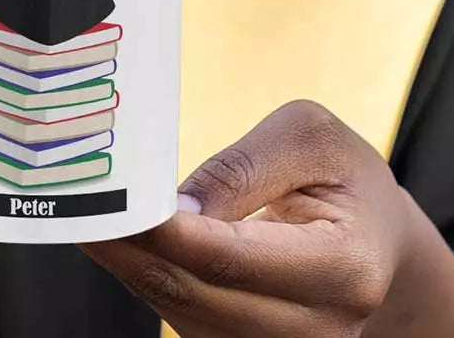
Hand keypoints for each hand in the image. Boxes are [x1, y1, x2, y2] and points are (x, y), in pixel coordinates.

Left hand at [82, 100, 453, 337]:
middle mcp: (319, 328)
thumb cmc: (343, 176)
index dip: (166, 233)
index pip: (233, 258)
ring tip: (86, 217)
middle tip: (76, 207)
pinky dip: (147, 278)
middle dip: (131, 250)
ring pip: (184, 315)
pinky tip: (119, 241)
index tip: (113, 203)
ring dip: (129, 266)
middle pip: (199, 295)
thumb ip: (244, 165)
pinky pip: (185, 320)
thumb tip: (177, 204)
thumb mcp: (310, 136)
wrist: (377, 237)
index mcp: (344, 267)